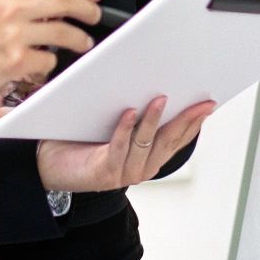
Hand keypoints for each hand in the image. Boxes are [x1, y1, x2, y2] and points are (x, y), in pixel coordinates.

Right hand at [0, 0, 100, 118]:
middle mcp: (12, 8)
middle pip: (66, 1)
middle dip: (89, 9)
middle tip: (95, 14)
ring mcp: (15, 36)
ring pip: (64, 32)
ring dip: (80, 38)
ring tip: (83, 42)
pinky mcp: (16, 62)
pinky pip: (49, 59)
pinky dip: (51, 60)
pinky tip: (44, 60)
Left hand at [35, 96, 214, 192]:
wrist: (50, 165)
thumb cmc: (82, 144)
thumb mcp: (118, 128)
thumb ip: (136, 115)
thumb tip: (156, 87)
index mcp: (148, 159)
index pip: (178, 140)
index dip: (195, 123)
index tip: (208, 104)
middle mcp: (141, 168)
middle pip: (168, 141)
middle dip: (186, 119)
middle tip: (200, 101)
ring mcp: (124, 172)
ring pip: (145, 143)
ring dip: (154, 119)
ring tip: (160, 97)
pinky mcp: (105, 171)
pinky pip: (118, 148)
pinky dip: (124, 129)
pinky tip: (129, 112)